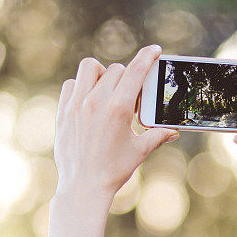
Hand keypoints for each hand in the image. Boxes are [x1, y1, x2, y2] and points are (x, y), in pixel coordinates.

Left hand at [53, 45, 178, 203]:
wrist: (83, 186)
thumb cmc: (113, 170)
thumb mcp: (140, 151)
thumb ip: (157, 135)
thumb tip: (173, 130)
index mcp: (119, 109)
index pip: (135, 71)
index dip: (147, 56)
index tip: (154, 49)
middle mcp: (96, 102)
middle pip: (116, 70)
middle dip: (126, 78)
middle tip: (129, 97)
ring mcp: (77, 105)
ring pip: (90, 68)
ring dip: (101, 74)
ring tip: (106, 90)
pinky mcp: (63, 111)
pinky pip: (71, 84)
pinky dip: (81, 86)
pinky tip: (88, 100)